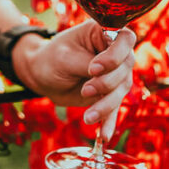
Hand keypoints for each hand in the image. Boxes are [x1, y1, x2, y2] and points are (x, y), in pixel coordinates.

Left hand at [13, 21, 135, 125]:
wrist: (42, 74)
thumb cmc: (52, 58)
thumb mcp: (65, 58)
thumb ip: (86, 64)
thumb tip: (103, 76)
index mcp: (104, 32)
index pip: (125, 39)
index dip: (115, 55)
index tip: (94, 68)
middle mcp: (115, 52)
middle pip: (125, 68)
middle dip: (107, 83)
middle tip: (85, 90)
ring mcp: (115, 74)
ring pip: (121, 90)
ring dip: (106, 105)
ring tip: (87, 117)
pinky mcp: (109, 94)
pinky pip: (114, 109)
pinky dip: (109, 122)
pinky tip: (104, 136)